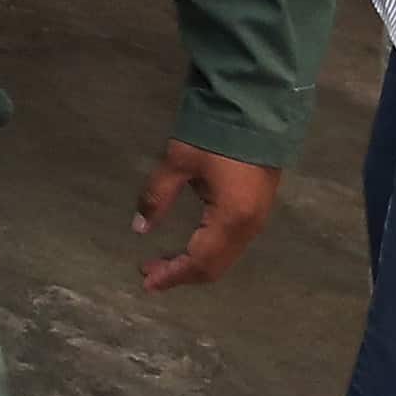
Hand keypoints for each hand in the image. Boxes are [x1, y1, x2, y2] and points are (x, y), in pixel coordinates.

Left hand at [132, 140, 280, 291]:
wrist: (256, 113)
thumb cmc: (213, 136)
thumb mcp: (178, 162)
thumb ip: (157, 196)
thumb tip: (139, 228)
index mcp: (230, 219)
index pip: (199, 261)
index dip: (173, 274)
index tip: (147, 282)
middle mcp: (248, 228)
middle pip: (214, 266)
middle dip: (181, 273)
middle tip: (148, 272)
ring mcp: (256, 221)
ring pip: (224, 258)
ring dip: (194, 264)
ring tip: (161, 263)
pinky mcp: (256, 212)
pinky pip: (230, 246)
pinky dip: (207, 253)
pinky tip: (188, 248)